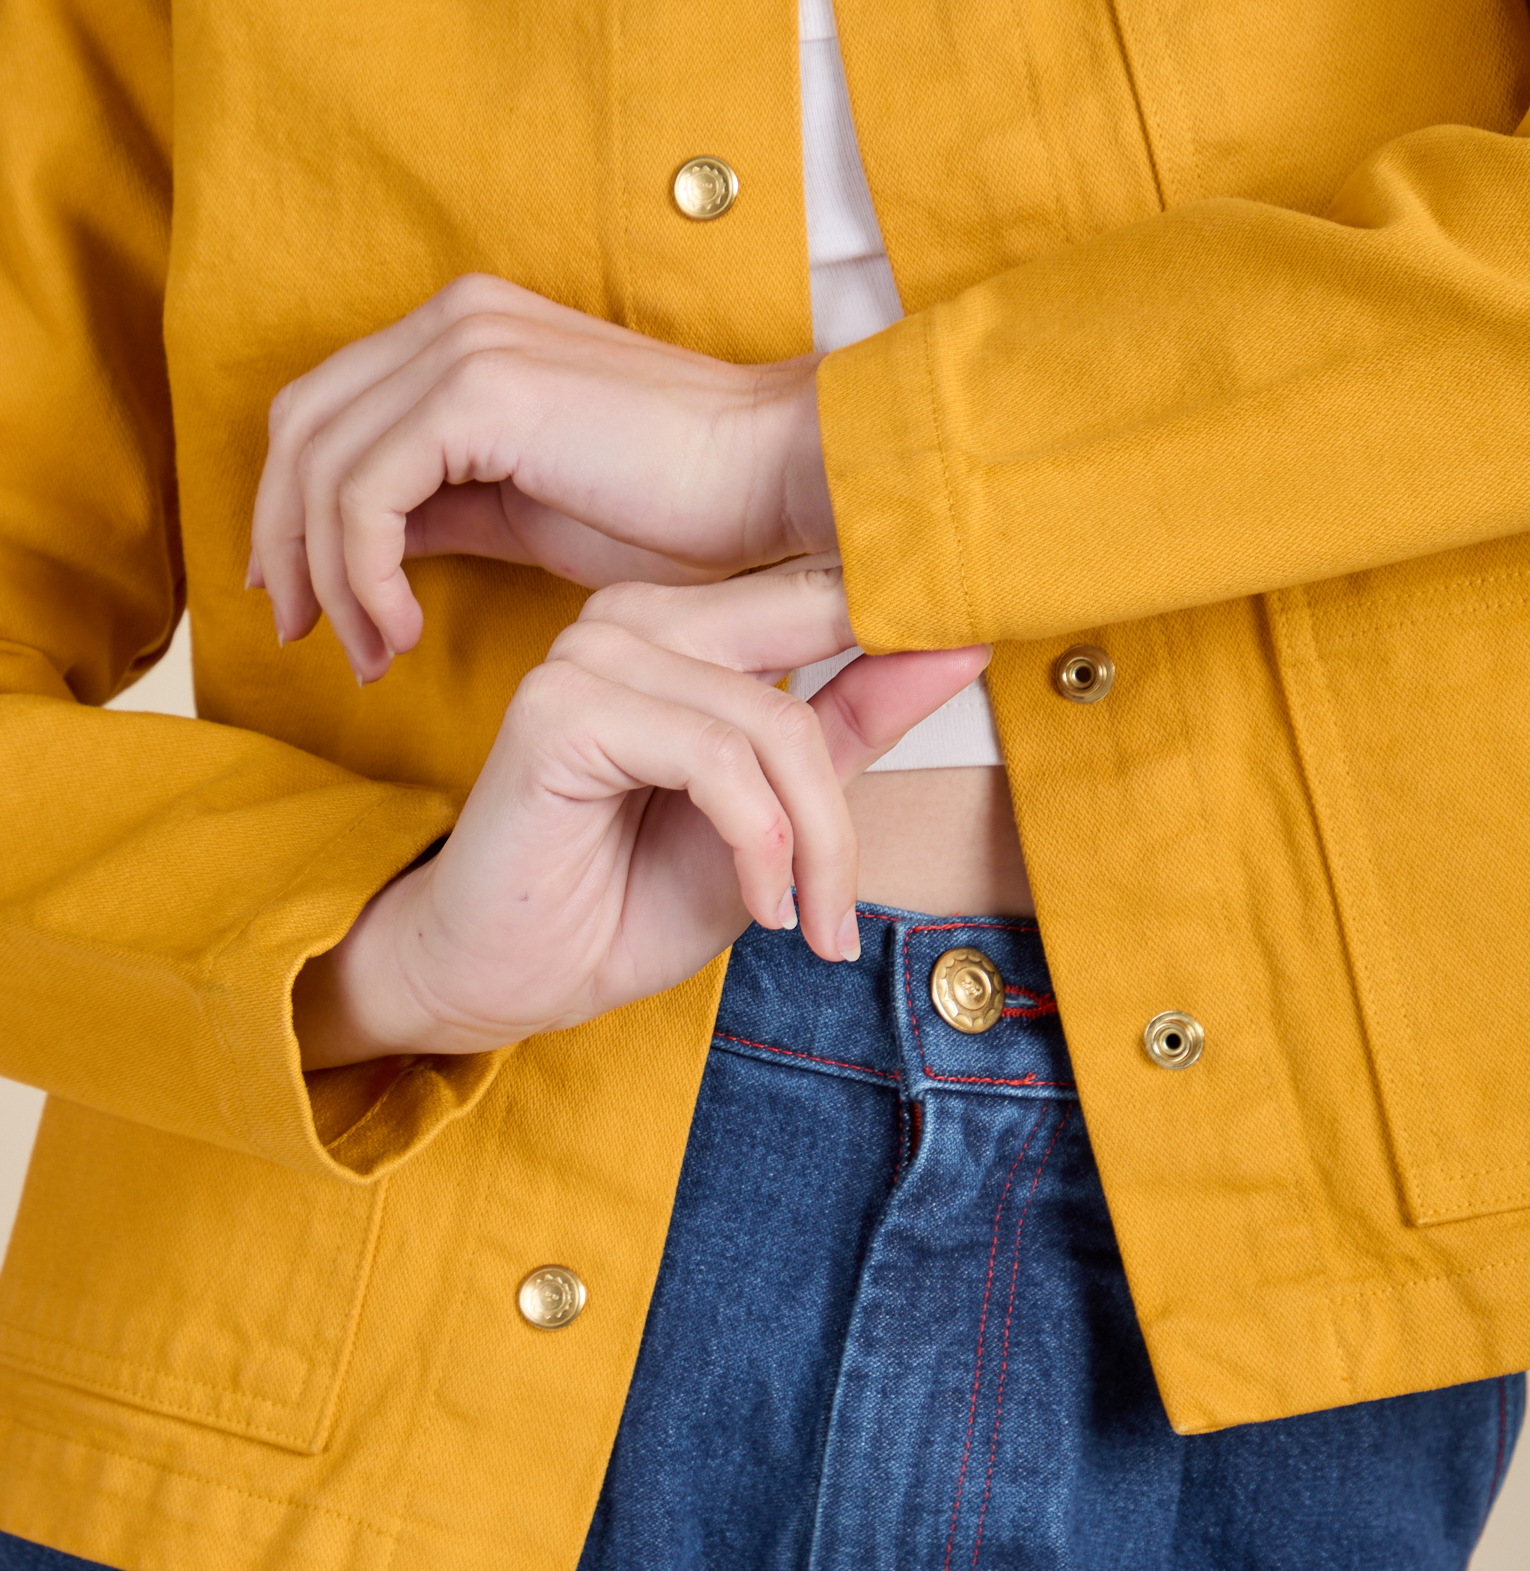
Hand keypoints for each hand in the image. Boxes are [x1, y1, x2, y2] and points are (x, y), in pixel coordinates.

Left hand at [250, 275, 836, 680]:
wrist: (777, 482)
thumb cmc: (682, 511)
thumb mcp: (529, 511)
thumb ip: (443, 508)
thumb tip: (365, 552)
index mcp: (467, 332)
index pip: (327, 412)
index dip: (291, 511)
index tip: (303, 601)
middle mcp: (455, 319)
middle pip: (300, 428)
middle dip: (285, 543)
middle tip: (303, 635)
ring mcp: (466, 345)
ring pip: (321, 465)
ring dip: (328, 578)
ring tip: (370, 654)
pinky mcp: (480, 394)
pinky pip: (366, 494)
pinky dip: (364, 575)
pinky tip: (403, 631)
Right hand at [292, 566, 987, 1068]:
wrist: (509, 980)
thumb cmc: (629, 896)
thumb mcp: (780, 814)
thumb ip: (853, 722)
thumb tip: (963, 641)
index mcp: (681, 621)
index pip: (820, 590)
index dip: (903, 622)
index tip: (979, 650)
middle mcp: (632, 615)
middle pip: (811, 647)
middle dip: (845, 789)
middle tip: (845, 899)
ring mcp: (589, 653)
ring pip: (771, 720)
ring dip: (812, 839)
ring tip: (806, 920)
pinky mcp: (560, 709)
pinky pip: (716, 759)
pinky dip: (759, 844)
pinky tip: (758, 906)